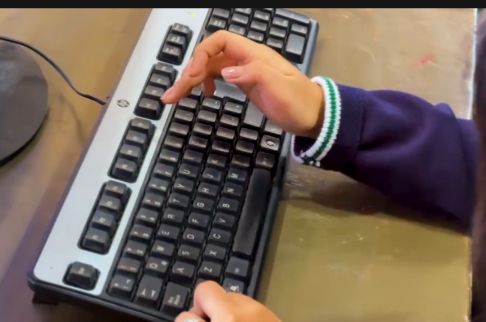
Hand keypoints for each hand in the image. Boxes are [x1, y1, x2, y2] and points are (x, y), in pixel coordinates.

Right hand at [161, 30, 324, 138]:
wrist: (314, 116)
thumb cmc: (299, 103)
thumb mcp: (278, 89)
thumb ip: (254, 75)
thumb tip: (225, 72)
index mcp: (253, 55)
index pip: (220, 41)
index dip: (201, 55)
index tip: (192, 77)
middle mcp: (246, 59)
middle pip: (209, 56)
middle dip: (188, 73)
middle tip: (171, 95)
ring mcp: (245, 71)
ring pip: (210, 68)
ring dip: (192, 80)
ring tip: (176, 97)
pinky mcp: (245, 83)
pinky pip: (218, 76)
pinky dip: (206, 83)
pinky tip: (204, 95)